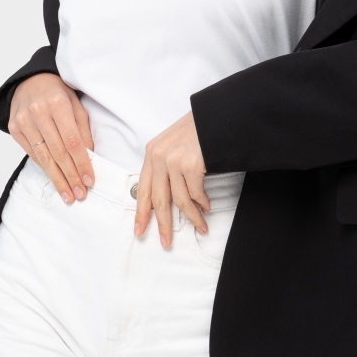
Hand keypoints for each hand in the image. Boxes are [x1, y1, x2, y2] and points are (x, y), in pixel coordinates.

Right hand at [9, 73, 93, 203]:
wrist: (31, 81)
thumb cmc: (58, 93)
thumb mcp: (76, 104)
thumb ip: (83, 130)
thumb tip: (90, 157)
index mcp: (57, 104)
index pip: (72, 141)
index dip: (81, 163)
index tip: (89, 180)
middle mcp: (38, 112)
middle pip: (57, 152)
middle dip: (70, 176)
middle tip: (80, 194)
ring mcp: (23, 121)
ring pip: (43, 157)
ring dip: (57, 179)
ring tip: (68, 194)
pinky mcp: (14, 128)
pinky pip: (32, 153)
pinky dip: (44, 168)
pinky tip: (54, 179)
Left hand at [134, 111, 208, 247]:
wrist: (217, 116)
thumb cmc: (198, 129)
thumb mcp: (173, 144)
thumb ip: (165, 165)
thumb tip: (166, 195)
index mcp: (152, 152)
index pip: (143, 188)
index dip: (142, 212)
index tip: (139, 229)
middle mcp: (159, 157)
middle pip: (158, 199)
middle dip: (162, 224)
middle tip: (165, 241)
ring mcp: (173, 161)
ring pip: (179, 200)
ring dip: (192, 217)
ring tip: (200, 225)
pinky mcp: (190, 165)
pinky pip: (195, 194)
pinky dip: (202, 204)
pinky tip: (207, 207)